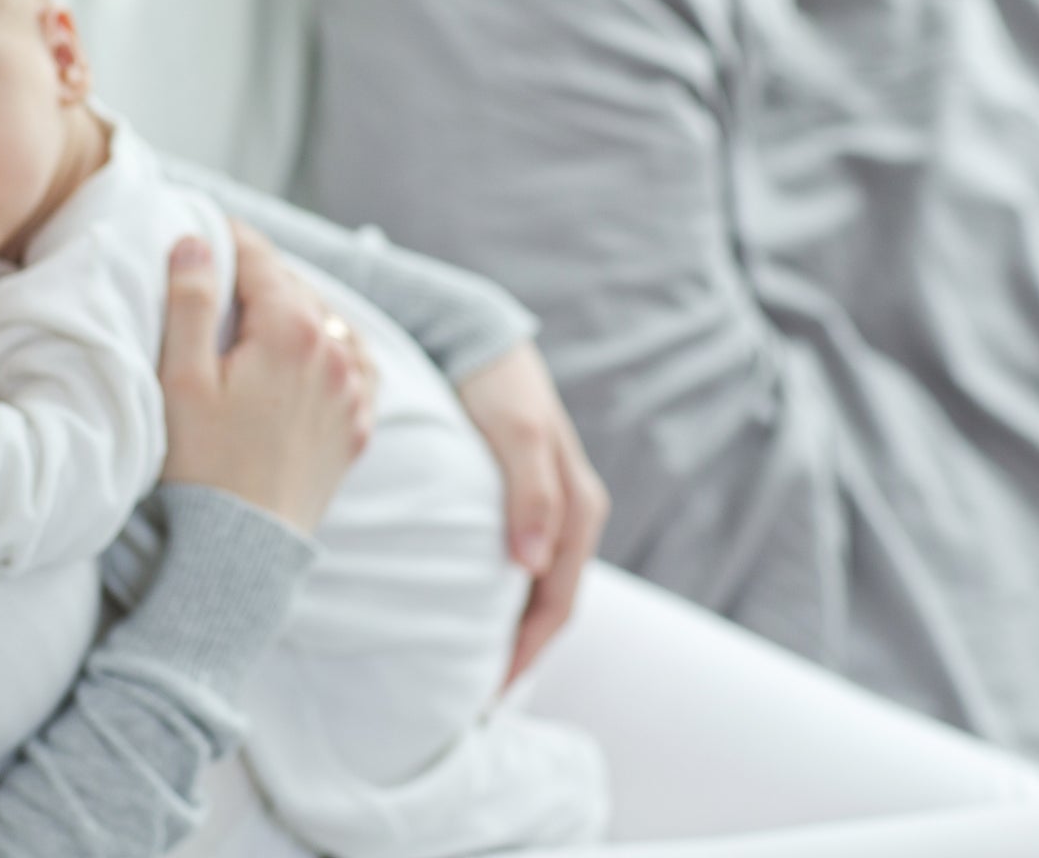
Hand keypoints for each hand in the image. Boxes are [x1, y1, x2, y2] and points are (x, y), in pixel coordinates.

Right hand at [158, 224, 372, 534]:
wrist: (243, 547)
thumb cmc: (201, 464)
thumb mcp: (182, 377)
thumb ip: (192, 301)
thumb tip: (196, 241)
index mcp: (291, 331)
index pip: (262, 259)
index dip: (231, 237)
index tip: (208, 228)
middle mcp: (335, 354)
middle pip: (297, 287)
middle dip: (262, 274)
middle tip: (225, 268)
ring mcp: (355, 392)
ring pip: (331, 323)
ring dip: (300, 309)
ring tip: (264, 310)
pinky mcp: (358, 426)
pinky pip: (359, 366)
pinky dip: (337, 348)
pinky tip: (317, 352)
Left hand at [456, 342, 609, 684]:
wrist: (477, 335)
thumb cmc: (497, 383)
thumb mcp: (517, 432)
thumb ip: (529, 491)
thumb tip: (531, 564)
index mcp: (577, 509)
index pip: (557, 604)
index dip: (525, 654)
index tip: (486, 696)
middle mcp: (566, 516)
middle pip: (548, 607)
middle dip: (517, 656)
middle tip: (469, 703)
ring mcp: (542, 510)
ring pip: (531, 590)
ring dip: (506, 630)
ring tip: (463, 670)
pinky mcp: (516, 500)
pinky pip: (513, 565)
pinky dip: (495, 598)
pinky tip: (461, 613)